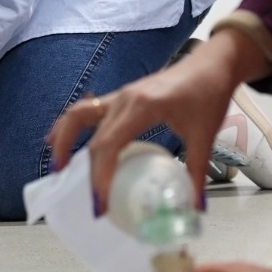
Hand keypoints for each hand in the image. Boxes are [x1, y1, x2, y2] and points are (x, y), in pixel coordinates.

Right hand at [47, 29, 268, 208]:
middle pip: (94, 138)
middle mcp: (126, 98)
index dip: (100, 175)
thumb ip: (197, 172)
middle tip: (91, 201)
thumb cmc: (209, 92)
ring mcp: (121, 95)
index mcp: (144, 106)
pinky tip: (64, 141)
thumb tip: (194, 206)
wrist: (213, 64)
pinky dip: (73, 126)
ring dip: (65, 140)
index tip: (101, 203)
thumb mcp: (204, 135)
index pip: (110, 144)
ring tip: (59, 167)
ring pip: (80, 115)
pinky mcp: (122, 96)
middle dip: (87, 171)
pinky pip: (88, 110)